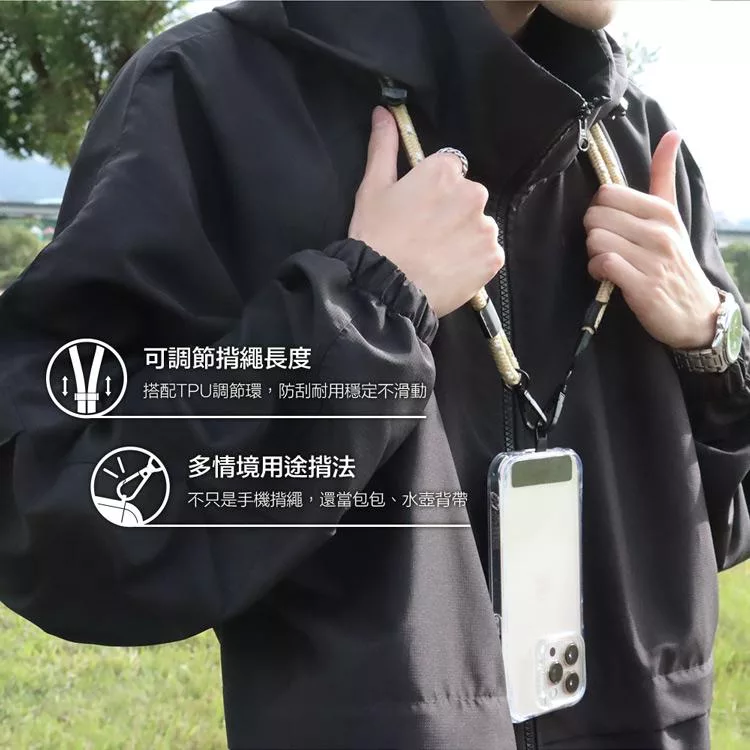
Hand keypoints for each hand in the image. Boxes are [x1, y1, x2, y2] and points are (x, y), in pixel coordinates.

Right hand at [348, 106, 503, 317]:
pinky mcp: (493, 257)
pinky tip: (449, 269)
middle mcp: (473, 192)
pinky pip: (487, 254)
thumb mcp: (373, 188)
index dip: (432, 191)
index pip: (449, 171)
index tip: (418, 210)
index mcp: (445, 170)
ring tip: (436, 256)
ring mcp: (486, 226)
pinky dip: (473, 261)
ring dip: (463, 237)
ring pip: (477, 226)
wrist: (385, 288)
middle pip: (467, 198)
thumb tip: (384, 113)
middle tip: (425, 236)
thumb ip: (384, 147)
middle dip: (451, 213)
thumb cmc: (376, 237)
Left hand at [583, 130, 720, 349]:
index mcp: (662, 211)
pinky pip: (602, 264)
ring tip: (608, 262)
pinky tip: (606, 276)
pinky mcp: (642, 286)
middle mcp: (659, 231)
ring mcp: (652, 259)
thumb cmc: (674, 261)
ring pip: (595, 240)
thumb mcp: (672, 217)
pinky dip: (596, 271)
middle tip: (607, 246)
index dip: (598, 210)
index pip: (607, 193)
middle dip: (592, 233)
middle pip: (595, 216)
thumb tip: (671, 133)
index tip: (610, 226)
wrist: (696, 312)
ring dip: (593, 254)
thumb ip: (663, 177)